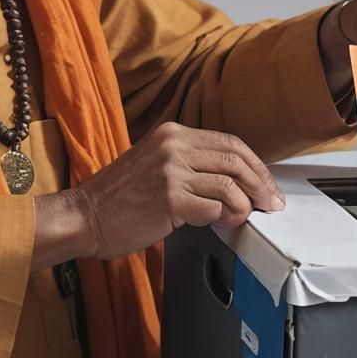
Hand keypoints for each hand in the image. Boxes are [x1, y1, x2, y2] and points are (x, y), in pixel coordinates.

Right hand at [72, 121, 284, 260]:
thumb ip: (189, 163)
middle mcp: (173, 145)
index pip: (229, 141)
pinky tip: (222, 224)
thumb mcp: (154, 162)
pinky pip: (215, 208)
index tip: (266, 184)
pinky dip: (225, 219)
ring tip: (241, 218)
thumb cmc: (118, 196)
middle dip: (261, 184)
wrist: (86, 214)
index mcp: (172, 133)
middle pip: (235, 159)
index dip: (255, 165)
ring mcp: (171, 171)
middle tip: (270, 203)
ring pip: (230, 185)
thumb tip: (232, 180)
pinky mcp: (170, 199)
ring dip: (244, 206)